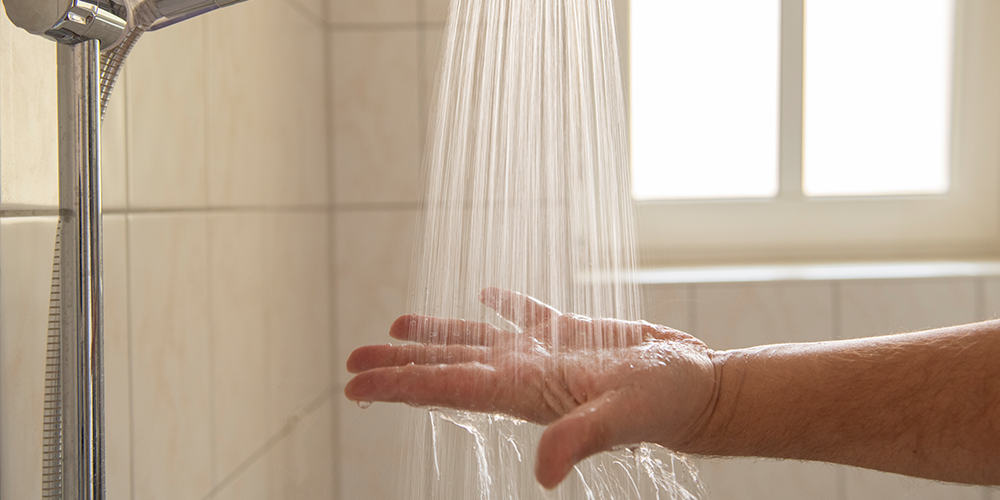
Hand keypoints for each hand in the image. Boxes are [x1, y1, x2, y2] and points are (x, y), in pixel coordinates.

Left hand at [345, 287, 721, 487]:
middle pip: (448, 367)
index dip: (401, 385)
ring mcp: (545, 355)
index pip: (450, 386)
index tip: (356, 385)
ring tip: (396, 327)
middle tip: (353, 361)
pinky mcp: (571, 334)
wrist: (697, 391)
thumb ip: (581, 438)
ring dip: (435, 335)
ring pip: (476, 342)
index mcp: (527, 391)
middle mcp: (525, 375)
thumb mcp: (624, 416)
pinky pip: (525, 316)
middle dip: (400, 365)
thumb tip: (541, 474)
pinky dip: (502, 306)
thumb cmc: (663, 403)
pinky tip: (484, 296)